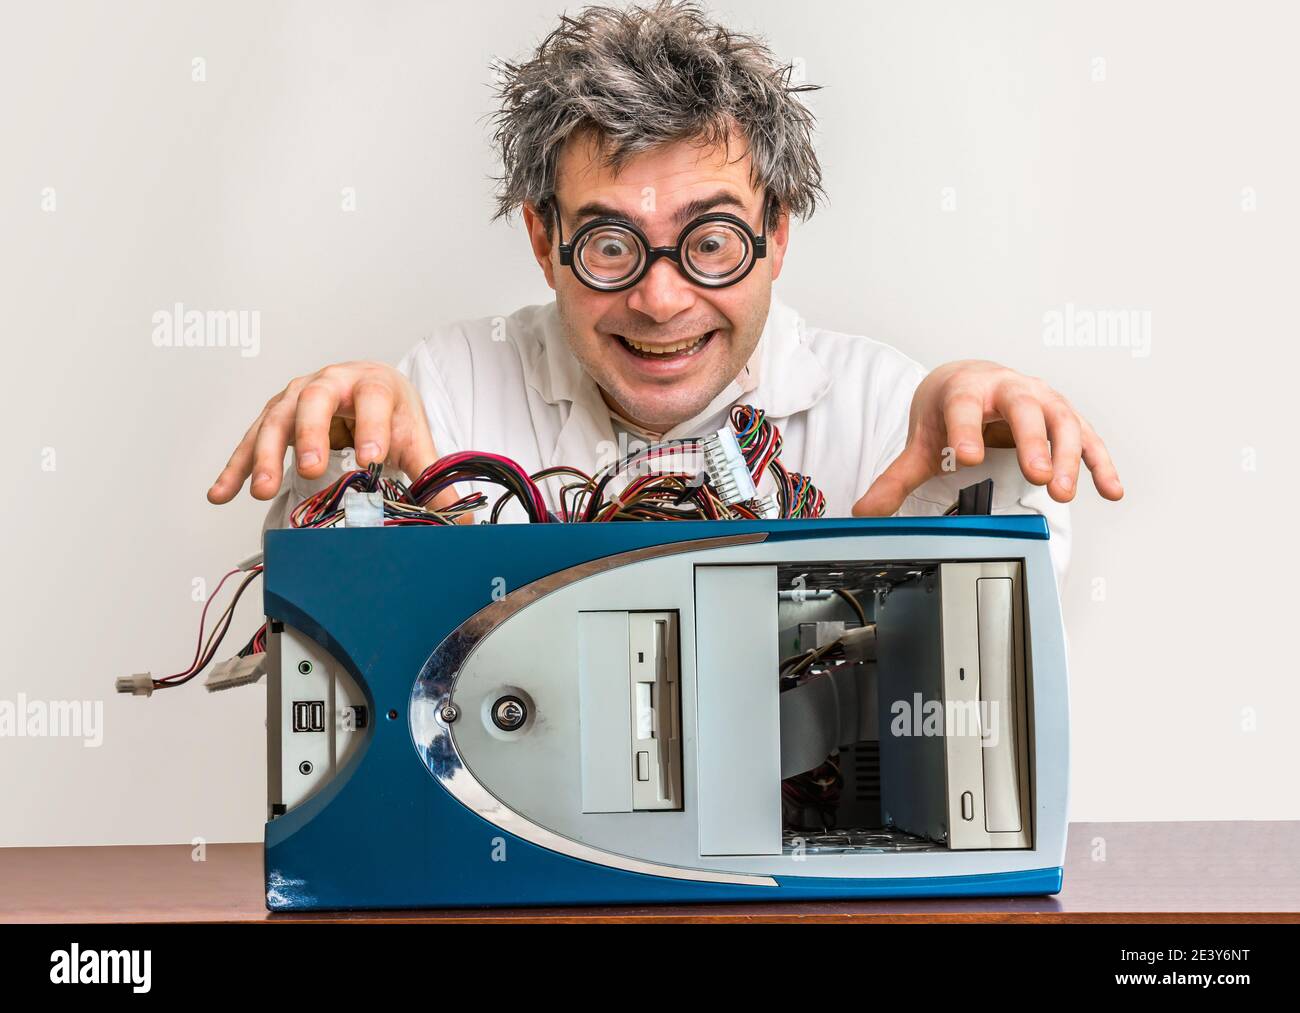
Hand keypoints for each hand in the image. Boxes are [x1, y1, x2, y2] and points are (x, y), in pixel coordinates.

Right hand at [207, 361, 448, 505]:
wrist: (372, 386)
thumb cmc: (392, 411)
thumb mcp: (415, 437)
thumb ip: (432, 476)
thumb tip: (460, 521)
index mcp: (373, 384)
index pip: (373, 399)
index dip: (371, 426)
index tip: (370, 457)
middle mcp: (330, 382)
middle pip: (313, 400)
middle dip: (310, 435)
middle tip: (311, 469)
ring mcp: (296, 396)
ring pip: (275, 420)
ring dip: (264, 455)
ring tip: (261, 492)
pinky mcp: (275, 416)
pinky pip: (251, 441)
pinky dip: (236, 467)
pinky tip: (221, 493)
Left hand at [853, 360, 1122, 515]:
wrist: (967, 378)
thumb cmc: (948, 408)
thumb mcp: (922, 440)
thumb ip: (897, 477)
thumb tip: (866, 510)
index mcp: (966, 390)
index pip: (965, 408)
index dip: (967, 431)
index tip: (967, 456)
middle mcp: (1008, 388)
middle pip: (1024, 409)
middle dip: (1033, 442)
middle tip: (1038, 476)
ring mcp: (1040, 399)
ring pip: (1062, 420)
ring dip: (1068, 457)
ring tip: (1064, 493)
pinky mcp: (1061, 417)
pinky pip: (1087, 438)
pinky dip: (1100, 463)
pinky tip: (1110, 490)